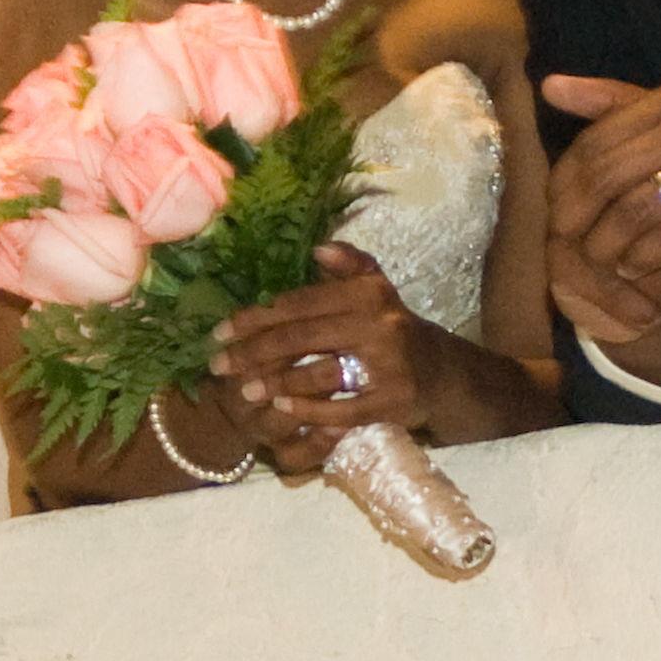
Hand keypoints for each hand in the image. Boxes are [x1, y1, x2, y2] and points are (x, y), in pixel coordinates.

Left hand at [212, 247, 431, 470]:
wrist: (441, 372)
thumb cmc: (392, 328)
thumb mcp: (376, 290)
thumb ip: (349, 266)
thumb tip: (317, 250)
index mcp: (368, 293)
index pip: (300, 303)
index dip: (256, 316)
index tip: (220, 331)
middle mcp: (379, 324)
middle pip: (303, 337)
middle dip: (254, 351)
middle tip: (219, 364)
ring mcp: (388, 365)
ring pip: (321, 373)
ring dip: (277, 382)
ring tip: (243, 390)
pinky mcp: (393, 401)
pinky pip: (342, 408)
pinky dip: (310, 410)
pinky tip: (282, 409)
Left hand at [541, 76, 660, 312]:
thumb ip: (615, 107)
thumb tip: (550, 86)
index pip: (596, 139)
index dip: (566, 181)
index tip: (559, 212)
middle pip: (605, 174)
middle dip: (578, 216)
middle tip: (571, 244)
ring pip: (631, 210)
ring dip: (609, 245)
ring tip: (606, 260)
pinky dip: (643, 260)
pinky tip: (641, 268)